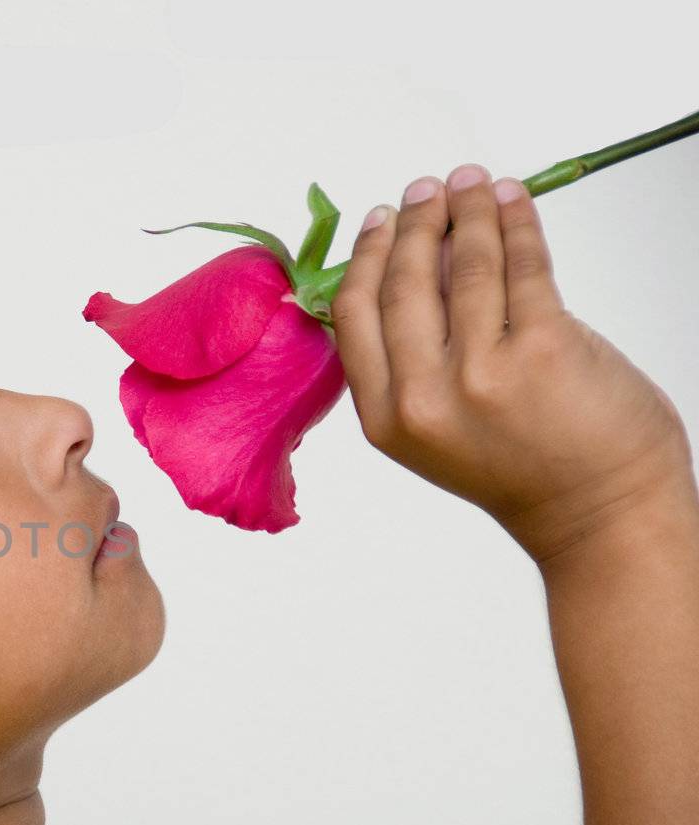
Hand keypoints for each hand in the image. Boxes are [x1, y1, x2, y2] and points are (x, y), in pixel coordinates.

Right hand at [329, 163, 695, 564]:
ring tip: (471, 183)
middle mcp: (426, 396)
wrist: (596, 513)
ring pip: (465, 265)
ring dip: (468, 211)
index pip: (356, 316)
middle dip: (415, 223)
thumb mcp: (437, 432)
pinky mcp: (544, 349)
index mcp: (387, 419)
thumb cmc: (523, 471)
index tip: (379, 222)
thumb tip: (416, 268)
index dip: (366, 257)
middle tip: (425, 190)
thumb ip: (412, 367)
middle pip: (405, 282)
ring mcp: (484, 372)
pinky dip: (518, 223)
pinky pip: (524, 267)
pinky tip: (512, 201)